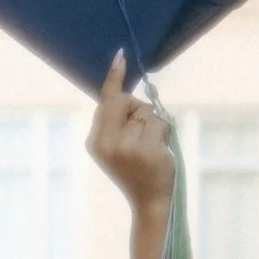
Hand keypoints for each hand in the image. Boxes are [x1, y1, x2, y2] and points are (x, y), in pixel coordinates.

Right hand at [86, 52, 176, 224]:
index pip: (105, 102)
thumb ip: (118, 123)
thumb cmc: (137, 171)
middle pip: (125, 101)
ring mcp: (126, 146)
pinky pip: (159, 122)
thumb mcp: (118, 148)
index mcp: (95, 141)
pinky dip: (163, 132)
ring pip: (146, 112)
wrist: (149, 202)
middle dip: (138, 110)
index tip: (120, 56)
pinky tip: (160, 152)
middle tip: (141, 137)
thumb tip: (129, 96)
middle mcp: (107, 142)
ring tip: (151, 149)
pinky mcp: (145, 148)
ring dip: (154, 125)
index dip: (114, 78)